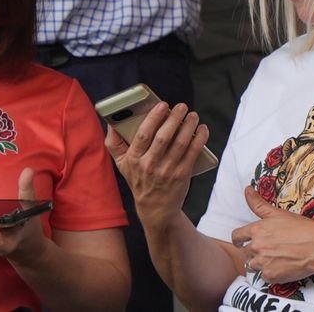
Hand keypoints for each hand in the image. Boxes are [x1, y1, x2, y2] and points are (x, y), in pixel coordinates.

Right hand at [105, 102, 208, 225]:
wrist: (155, 208)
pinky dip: (199, 139)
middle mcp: (150, 165)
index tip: (162, 105)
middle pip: (164, 137)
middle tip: (181, 106)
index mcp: (134, 159)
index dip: (153, 118)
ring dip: (189, 126)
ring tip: (193, 115)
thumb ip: (114, 144)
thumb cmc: (139, 180)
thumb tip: (111, 122)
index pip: (143, 134)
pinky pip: (193, 153)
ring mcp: (167, 170)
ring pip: (180, 143)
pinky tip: (202, 129)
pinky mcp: (182, 175)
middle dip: (174, 118)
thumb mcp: (122, 165)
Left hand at [230, 187, 313, 284]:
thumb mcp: (278, 213)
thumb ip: (258, 204)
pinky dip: (271, 272)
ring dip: (260, 263)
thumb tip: (246, 189)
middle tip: (269, 248)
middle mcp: (256, 247)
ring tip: (275, 258)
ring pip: (252, 265)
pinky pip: (264, 276)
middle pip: (245, 252)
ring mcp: (263, 263)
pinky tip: (282, 266)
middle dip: (254, 250)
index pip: (236, 236)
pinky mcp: (270, 276)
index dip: (239, 239)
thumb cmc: (301, 228)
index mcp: (256, 230)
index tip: (241, 241)